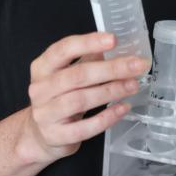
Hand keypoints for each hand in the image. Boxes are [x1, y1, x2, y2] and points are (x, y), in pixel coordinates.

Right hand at [26, 32, 150, 163]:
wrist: (38, 135)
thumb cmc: (57, 98)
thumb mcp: (66, 75)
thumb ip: (86, 59)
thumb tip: (113, 45)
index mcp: (42, 67)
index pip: (63, 49)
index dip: (89, 42)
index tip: (114, 39)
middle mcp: (40, 89)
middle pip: (77, 75)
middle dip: (110, 69)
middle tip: (136, 65)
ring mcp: (45, 114)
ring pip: (81, 100)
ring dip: (111, 91)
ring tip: (133, 85)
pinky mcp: (55, 136)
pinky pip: (84, 127)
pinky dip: (106, 118)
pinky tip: (122, 108)